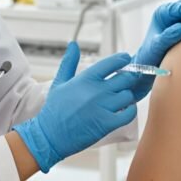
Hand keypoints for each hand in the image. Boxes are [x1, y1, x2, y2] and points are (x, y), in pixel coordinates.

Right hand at [13, 43, 141, 171]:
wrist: (50, 136)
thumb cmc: (54, 109)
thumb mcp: (59, 82)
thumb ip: (69, 62)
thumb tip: (73, 44)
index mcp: (85, 79)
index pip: (112, 63)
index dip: (123, 59)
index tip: (126, 59)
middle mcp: (96, 91)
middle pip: (125, 78)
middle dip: (127, 79)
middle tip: (124, 82)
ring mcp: (103, 108)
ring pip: (128, 96)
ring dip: (127, 96)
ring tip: (121, 98)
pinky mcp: (107, 124)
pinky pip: (129, 113)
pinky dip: (130, 111)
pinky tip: (123, 110)